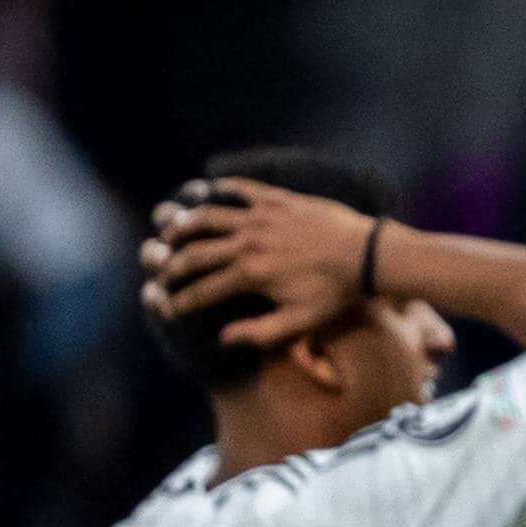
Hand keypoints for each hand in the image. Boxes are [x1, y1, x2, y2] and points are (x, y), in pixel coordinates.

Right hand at [143, 179, 378, 348]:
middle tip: (159, 269)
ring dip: (184, 222)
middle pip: (195, 251)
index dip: (179, 301)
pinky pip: (240, 188)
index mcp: (250, 275)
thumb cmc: (336, 293)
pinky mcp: (276, 199)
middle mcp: (247, 242)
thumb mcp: (300, 322)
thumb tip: (225, 338)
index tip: (166, 307)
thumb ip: (260, 333)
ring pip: (208, 214)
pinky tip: (208, 192)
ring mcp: (260, 216)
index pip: (202, 290)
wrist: (366, 255)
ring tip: (170, 229)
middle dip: (171, 263)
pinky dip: (220, 189)